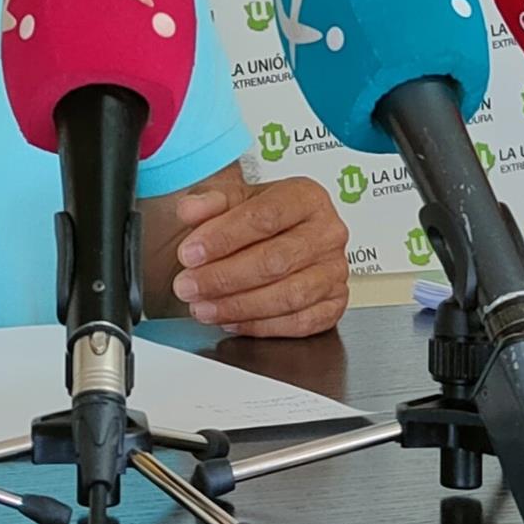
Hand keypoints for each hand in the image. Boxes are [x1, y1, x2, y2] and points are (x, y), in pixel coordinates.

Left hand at [168, 176, 348, 337]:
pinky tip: (230, 321)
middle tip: (188, 286)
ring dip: (237, 306)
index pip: (264, 217)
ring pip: (287, 296)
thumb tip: (189, 209)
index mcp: (306, 197)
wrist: (277, 237)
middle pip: (274, 261)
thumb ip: (208, 201)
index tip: (189, 253)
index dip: (222, 238)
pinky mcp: (335, 303)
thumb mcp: (231, 197)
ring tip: (202, 307)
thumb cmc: (257, 216)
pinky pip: (299, 322)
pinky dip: (260, 326)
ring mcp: (335, 270)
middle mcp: (328, 232)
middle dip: (223, 277)